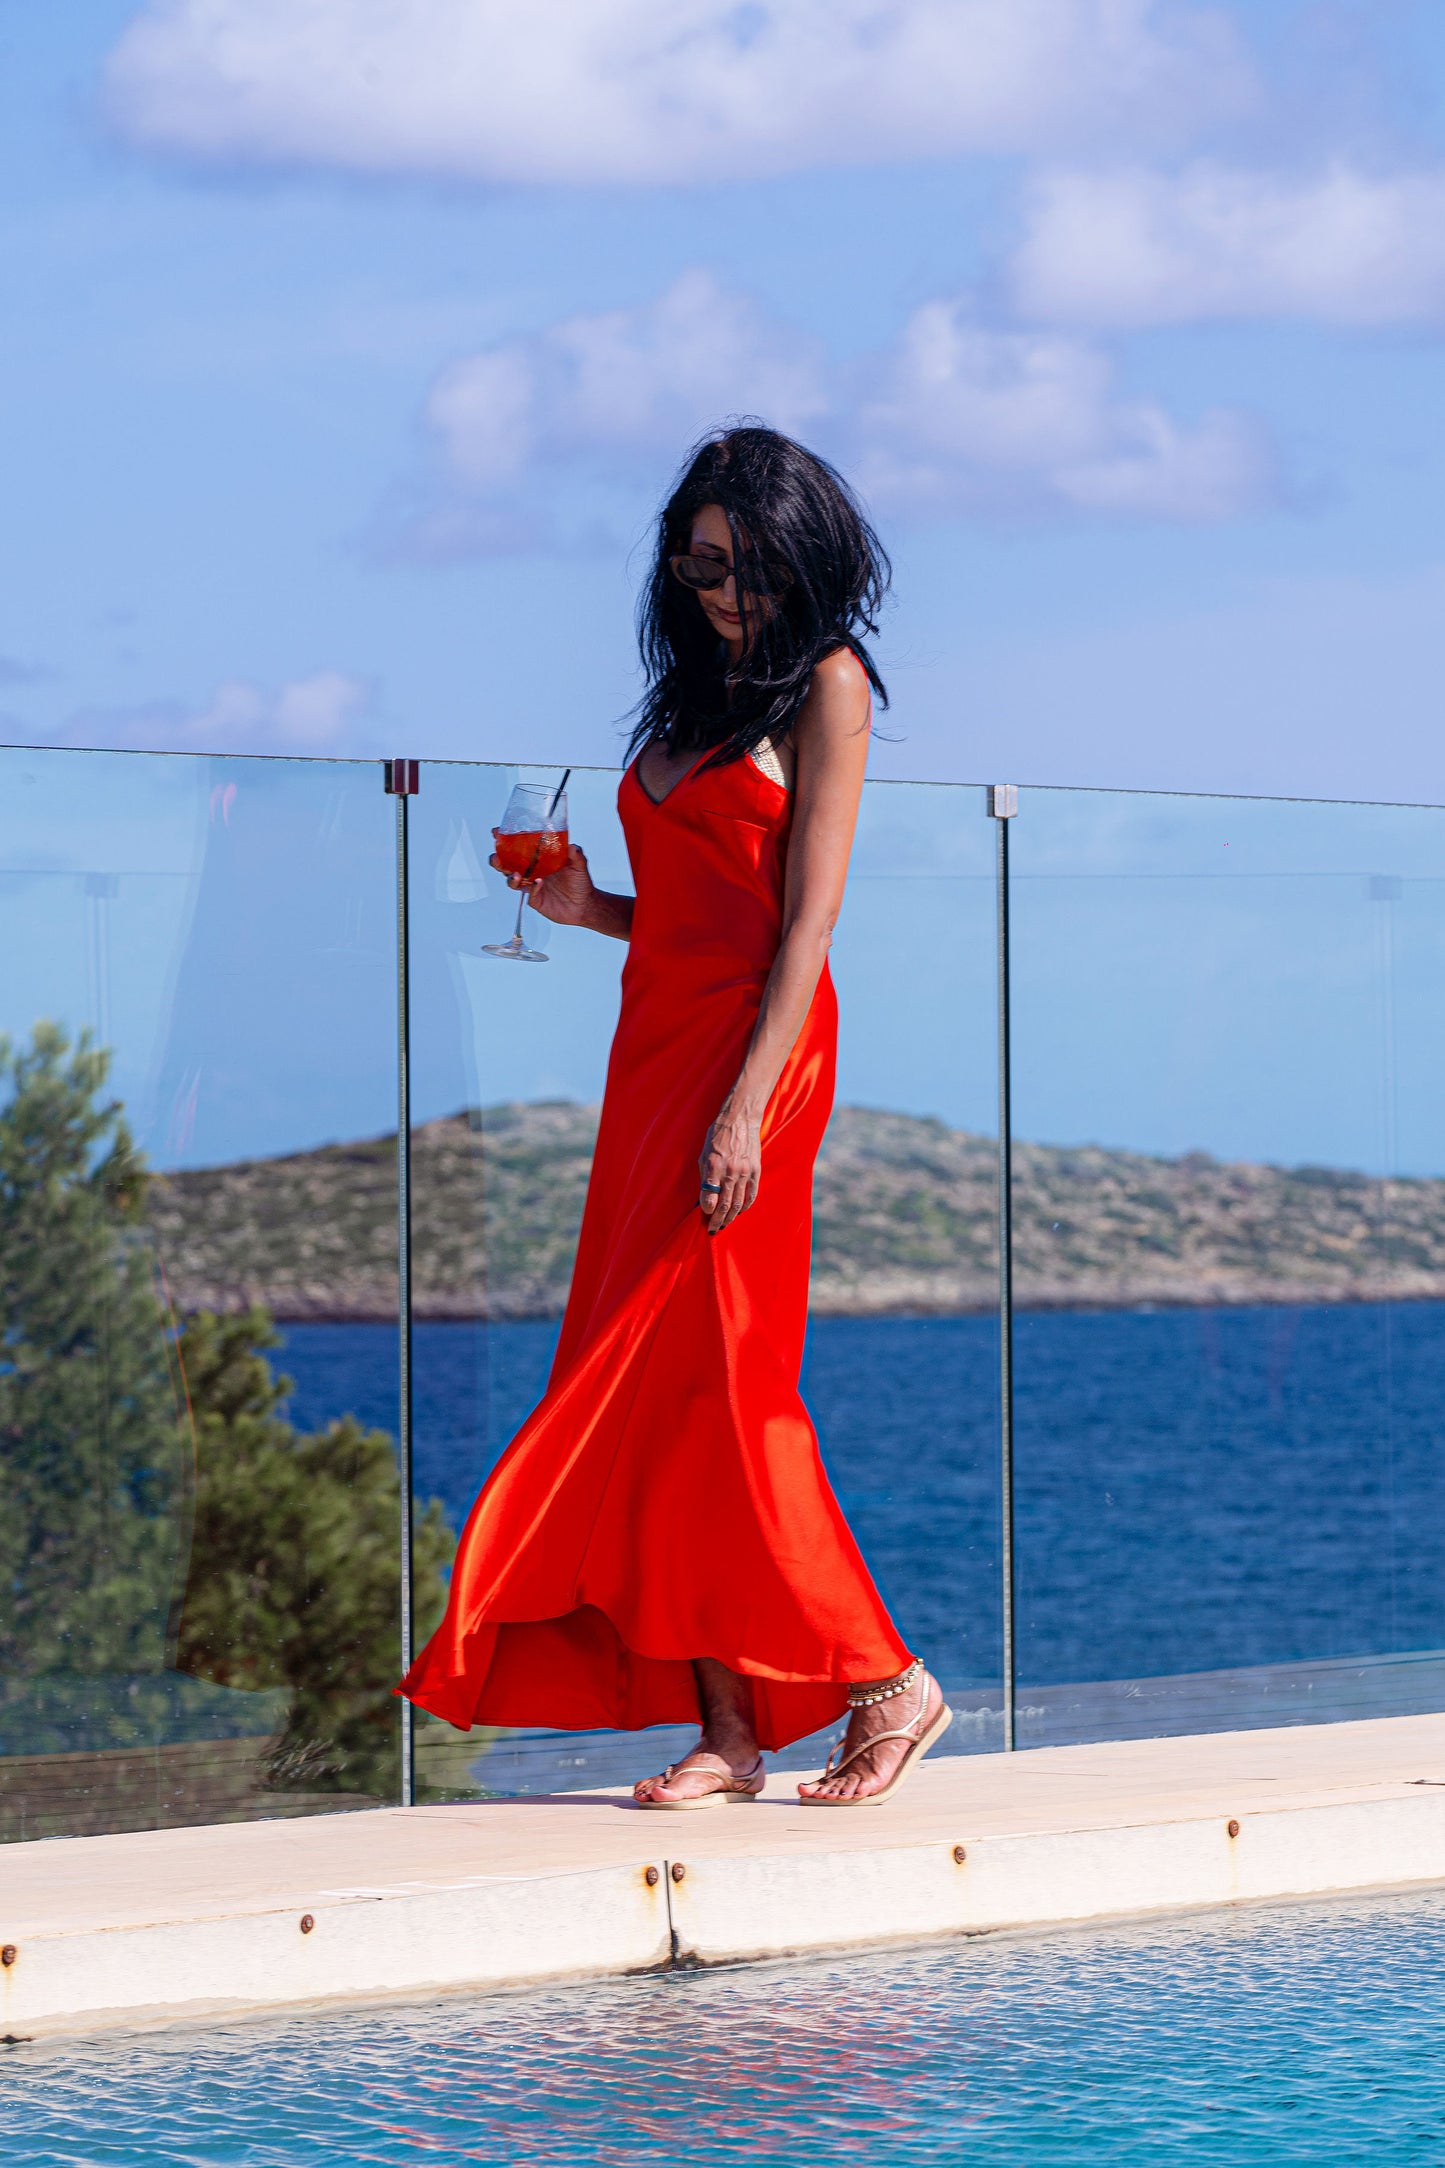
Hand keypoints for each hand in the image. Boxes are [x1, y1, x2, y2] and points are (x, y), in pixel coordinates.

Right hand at [491, 838, 595, 926]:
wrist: (584, 905)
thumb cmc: (580, 883)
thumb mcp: (580, 864)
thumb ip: (576, 854)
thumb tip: (573, 847)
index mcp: (538, 859)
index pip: (517, 848)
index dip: (505, 841)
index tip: (497, 833)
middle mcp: (532, 871)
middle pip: (507, 865)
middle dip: (498, 861)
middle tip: (497, 857)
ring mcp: (532, 885)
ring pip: (513, 881)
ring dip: (511, 877)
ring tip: (517, 874)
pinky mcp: (536, 899)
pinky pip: (530, 893)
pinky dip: (533, 888)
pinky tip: (538, 883)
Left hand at [699, 1099, 761, 1231]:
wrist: (739, 1120)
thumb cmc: (717, 1135)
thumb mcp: (703, 1154)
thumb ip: (704, 1175)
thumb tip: (703, 1196)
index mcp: (713, 1165)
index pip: (709, 1196)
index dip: (706, 1209)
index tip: (704, 1215)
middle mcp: (729, 1170)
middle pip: (723, 1204)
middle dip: (717, 1220)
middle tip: (713, 1229)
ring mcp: (744, 1172)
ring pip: (737, 1203)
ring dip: (730, 1217)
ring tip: (724, 1224)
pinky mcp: (755, 1170)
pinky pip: (751, 1194)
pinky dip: (745, 1206)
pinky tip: (739, 1211)